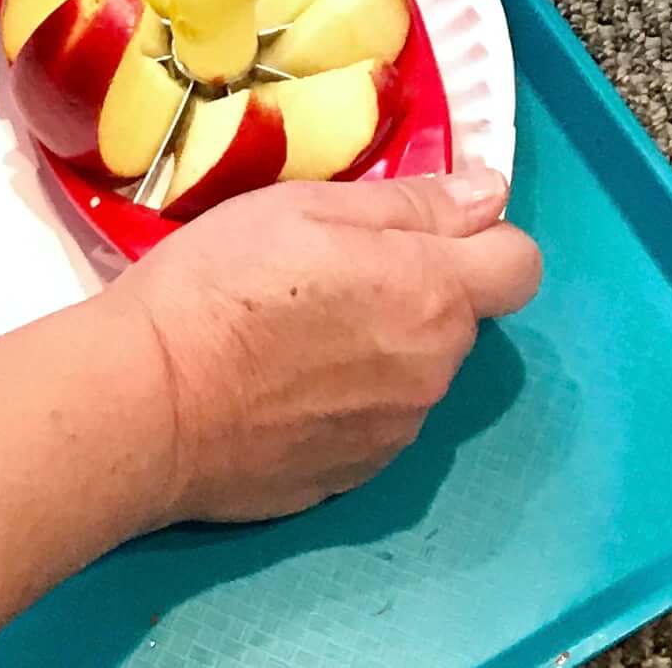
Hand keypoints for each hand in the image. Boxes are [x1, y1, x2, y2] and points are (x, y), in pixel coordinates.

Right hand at [118, 171, 540, 521]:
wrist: (150, 403)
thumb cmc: (225, 282)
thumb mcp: (310, 207)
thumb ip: (413, 204)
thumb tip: (489, 193)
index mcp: (433, 296)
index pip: (520, 265)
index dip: (482, 237)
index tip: (423, 226)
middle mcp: (432, 373)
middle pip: (457, 319)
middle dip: (416, 290)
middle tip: (329, 268)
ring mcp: (394, 435)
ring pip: (413, 371)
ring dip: (379, 346)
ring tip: (292, 329)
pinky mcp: (351, 477)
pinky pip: (372, 421)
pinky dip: (343, 398)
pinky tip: (278, 383)